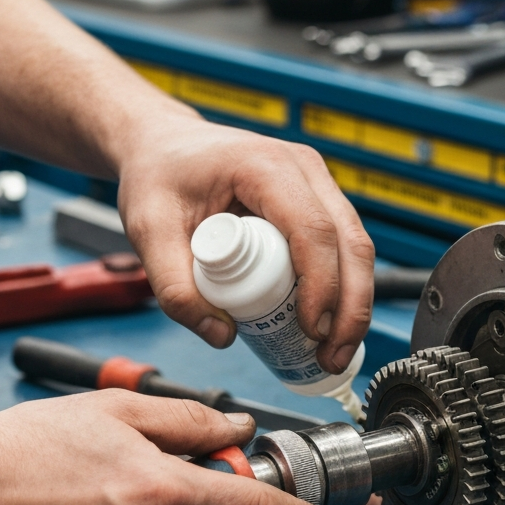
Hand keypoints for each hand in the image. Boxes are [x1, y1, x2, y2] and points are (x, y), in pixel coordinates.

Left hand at [115, 116, 374, 373]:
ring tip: (333, 353)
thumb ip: (174, 288)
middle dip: (351, 307)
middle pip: (350, 241)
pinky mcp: (317, 204)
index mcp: (265, 165)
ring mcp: (316, 185)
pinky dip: (341, 291)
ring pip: (355, 248)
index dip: (321, 285)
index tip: (310, 330)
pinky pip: (342, 250)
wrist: (163, 147)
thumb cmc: (158, 175)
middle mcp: (302, 169)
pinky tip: (328, 329)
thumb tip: (221, 335)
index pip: (312, 228)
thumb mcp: (148, 231)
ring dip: (353, 305)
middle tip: (333, 357)